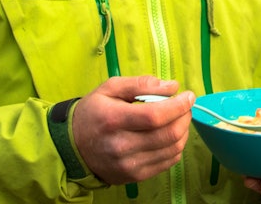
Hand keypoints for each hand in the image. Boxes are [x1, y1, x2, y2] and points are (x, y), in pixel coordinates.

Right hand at [70, 75, 193, 184]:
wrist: (72, 147)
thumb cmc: (94, 112)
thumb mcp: (110, 88)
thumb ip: (141, 83)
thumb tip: (173, 87)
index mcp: (114, 120)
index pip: (156, 116)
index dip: (179, 105)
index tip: (189, 95)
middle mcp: (121, 146)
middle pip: (168, 134)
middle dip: (185, 117)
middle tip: (185, 107)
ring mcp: (128, 165)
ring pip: (172, 149)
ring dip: (183, 131)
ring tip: (178, 119)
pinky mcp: (134, 176)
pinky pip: (168, 162)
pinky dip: (176, 147)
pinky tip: (170, 135)